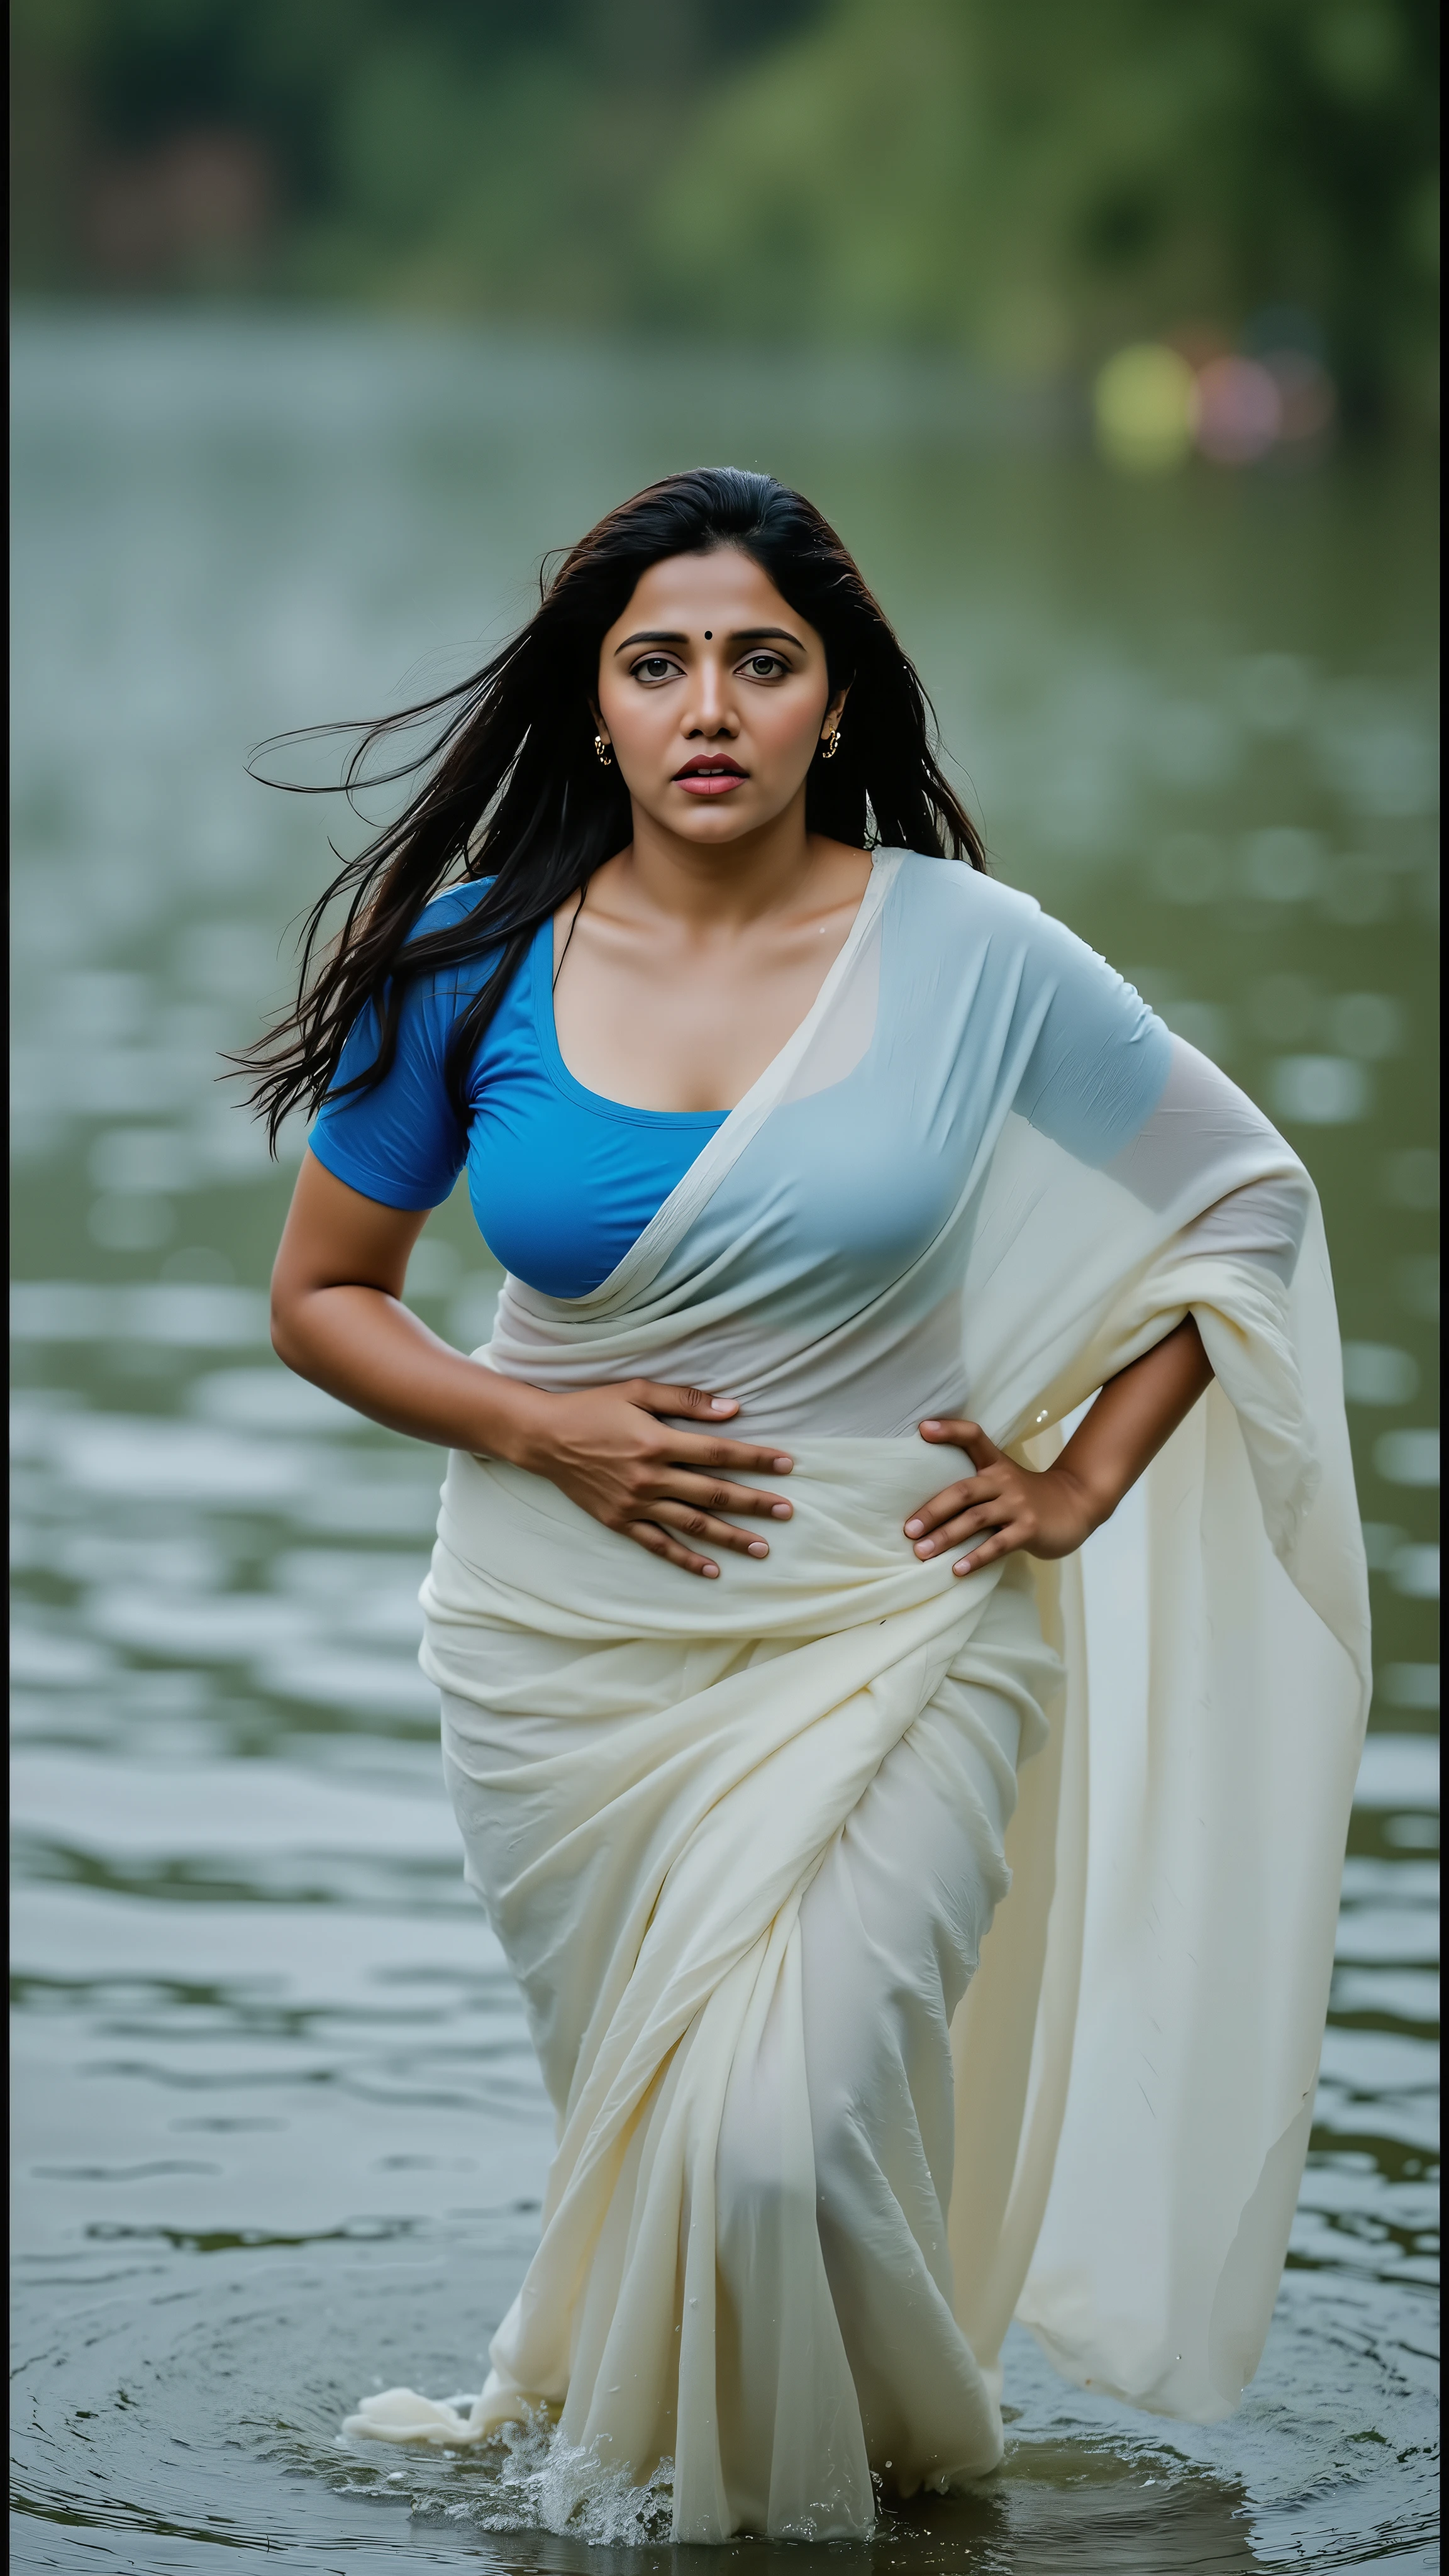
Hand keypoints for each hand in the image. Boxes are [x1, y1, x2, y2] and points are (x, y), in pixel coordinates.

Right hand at [510, 1379, 792, 1578]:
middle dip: (754, 1503)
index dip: (756, 1459)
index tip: (787, 1465)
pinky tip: (711, 1570)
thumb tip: (732, 1409)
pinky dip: (685, 1559)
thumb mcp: (638, 1391)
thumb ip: (686, 1402)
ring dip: (730, 1537)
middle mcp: (651, 1478)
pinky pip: (658, 1545)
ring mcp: (635, 1504)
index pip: (720, 1453)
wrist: (544, 1438)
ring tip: (762, 1547)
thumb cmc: (593, 1408)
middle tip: (787, 1512)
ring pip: (692, 1524)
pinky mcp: (620, 1521)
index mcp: (659, 1442)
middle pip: (714, 1493)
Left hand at [904, 1418, 1096, 1577]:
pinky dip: (975, 1557)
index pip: (973, 1437)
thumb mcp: (1004, 1480)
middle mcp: (1005, 1481)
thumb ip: (975, 1485)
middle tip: (909, 1530)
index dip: (949, 1430)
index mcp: (996, 1464)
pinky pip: (997, 1544)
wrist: (1076, 1506)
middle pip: (963, 1491)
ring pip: (975, 1519)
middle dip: (932, 1511)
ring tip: (922, 1553)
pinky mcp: (1029, 1529)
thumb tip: (927, 1505)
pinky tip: (957, 1569)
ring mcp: (1018, 1505)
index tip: (922, 1429)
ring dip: (946, 1537)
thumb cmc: (1027, 1498)